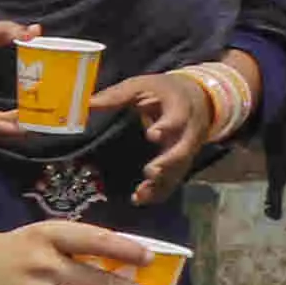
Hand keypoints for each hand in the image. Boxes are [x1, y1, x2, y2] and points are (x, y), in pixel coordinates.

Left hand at [93, 70, 212, 204]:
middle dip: (168, 162)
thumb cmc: (163, 91)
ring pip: (179, 169)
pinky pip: (174, 178)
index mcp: (180, 108)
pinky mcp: (182, 161)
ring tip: (140, 194)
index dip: (167, 127)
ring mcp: (187, 149)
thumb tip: (88, 103)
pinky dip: (160, 191)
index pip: (177, 118)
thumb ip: (118, 95)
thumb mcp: (143, 85)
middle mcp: (188, 131)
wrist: (197, 96)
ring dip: (161, 183)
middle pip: (182, 149)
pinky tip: (140, 199)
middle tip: (151, 171)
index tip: (152, 134)